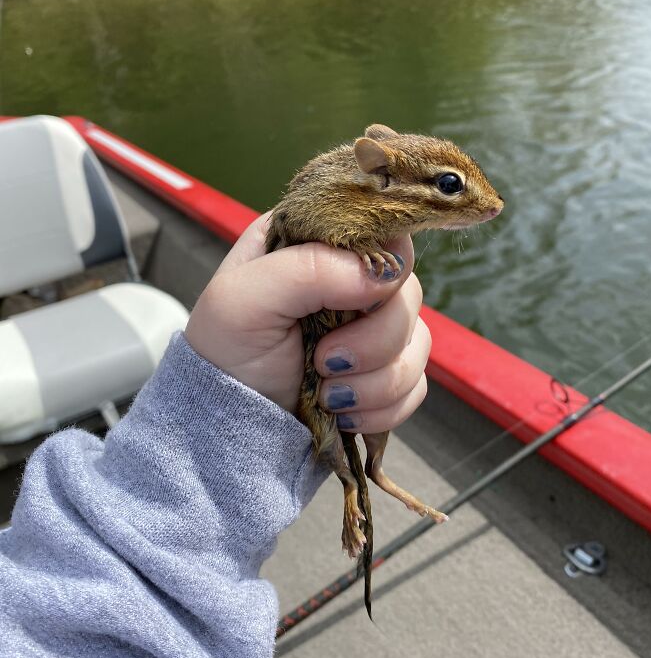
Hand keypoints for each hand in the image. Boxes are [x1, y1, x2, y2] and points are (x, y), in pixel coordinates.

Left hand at [185, 212, 430, 432]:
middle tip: (325, 362)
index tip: (356, 299)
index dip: (380, 264)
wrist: (227, 428)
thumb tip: (384, 272)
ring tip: (326, 395)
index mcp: (317, 243)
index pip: (381, 229)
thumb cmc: (224, 353)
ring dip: (376, 381)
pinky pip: (417, 385)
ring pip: (418, 343)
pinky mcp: (385, 373)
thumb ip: (309, 269)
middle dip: (373, 340)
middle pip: (408, 291)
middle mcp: (351, 278)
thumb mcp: (243, 298)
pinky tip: (342, 413)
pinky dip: (383, 407)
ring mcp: (372, 327)